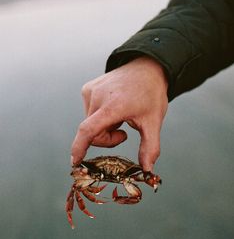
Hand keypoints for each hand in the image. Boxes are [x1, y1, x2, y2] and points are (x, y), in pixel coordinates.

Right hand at [71, 56, 167, 171]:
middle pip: (92, 132)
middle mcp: (97, 96)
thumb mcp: (154, 121)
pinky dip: (100, 117)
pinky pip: (89, 112)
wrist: (146, 68)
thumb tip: (147, 170)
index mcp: (113, 106)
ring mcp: (90, 90)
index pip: (88, 130)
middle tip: (124, 131)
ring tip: (120, 114)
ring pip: (90, 124)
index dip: (79, 147)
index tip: (75, 162)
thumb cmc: (151, 94)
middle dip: (106, 138)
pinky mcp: (87, 88)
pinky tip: (113, 106)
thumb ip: (150, 147)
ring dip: (103, 127)